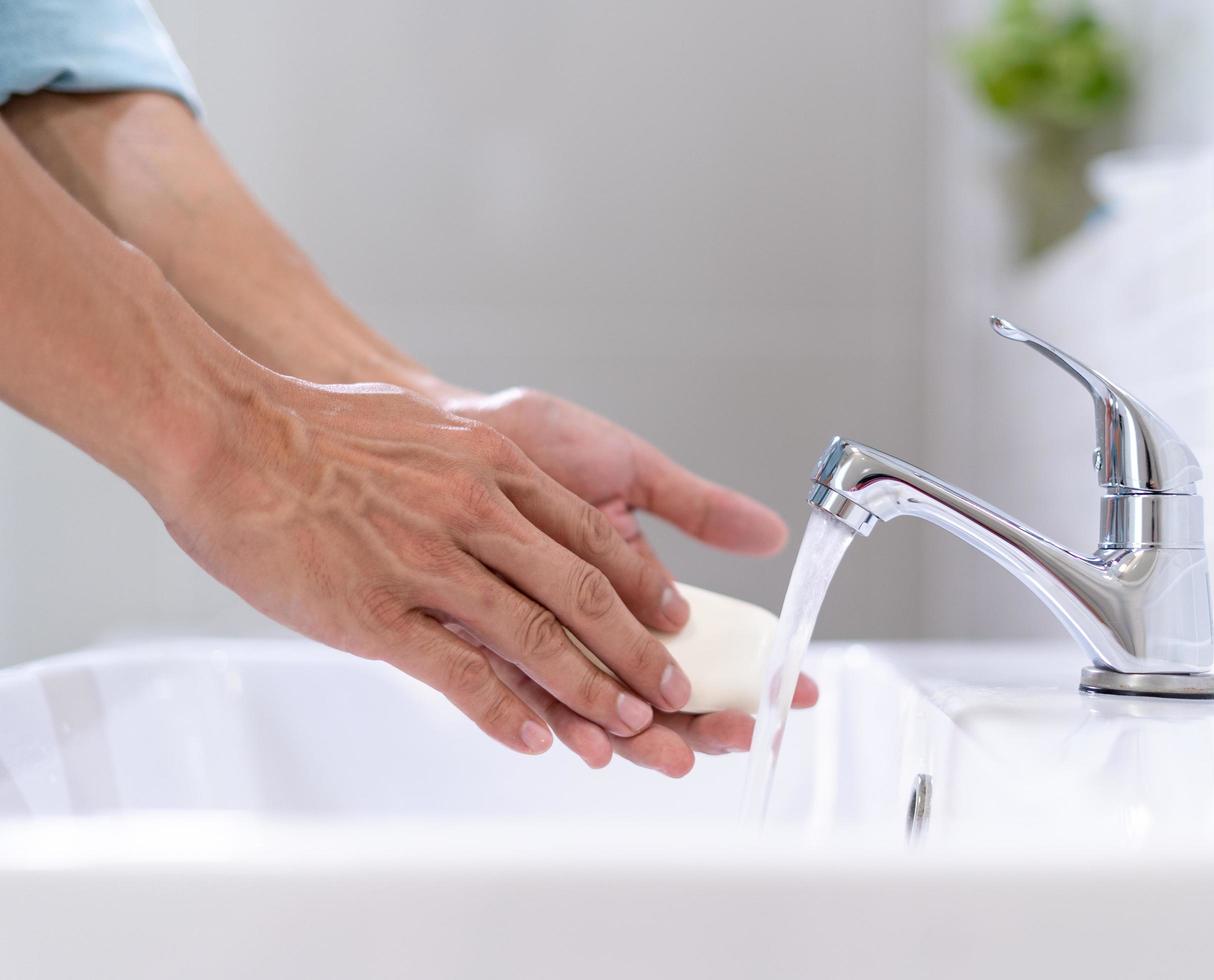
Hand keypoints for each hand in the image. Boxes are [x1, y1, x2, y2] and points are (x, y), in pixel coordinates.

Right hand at [158, 376, 701, 757]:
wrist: (227, 431)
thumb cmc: (318, 430)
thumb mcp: (427, 431)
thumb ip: (479, 466)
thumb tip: (510, 493)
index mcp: (492, 466)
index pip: (591, 538)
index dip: (641, 588)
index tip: (673, 620)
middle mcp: (475, 511)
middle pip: (582, 594)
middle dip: (639, 651)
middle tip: (675, 692)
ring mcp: (427, 563)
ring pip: (536, 638)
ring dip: (591, 692)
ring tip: (629, 729)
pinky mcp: (375, 612)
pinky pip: (459, 672)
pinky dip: (505, 711)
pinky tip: (537, 739)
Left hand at [431, 385, 818, 775]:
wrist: (443, 420)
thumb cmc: (532, 437)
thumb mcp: (629, 469)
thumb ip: (695, 508)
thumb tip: (772, 534)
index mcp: (629, 588)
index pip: (698, 648)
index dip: (748, 673)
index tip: (793, 690)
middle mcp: (587, 623)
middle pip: (653, 692)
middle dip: (700, 721)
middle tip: (738, 732)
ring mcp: (538, 636)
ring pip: (598, 705)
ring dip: (639, 737)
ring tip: (674, 755)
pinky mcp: (482, 641)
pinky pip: (523, 694)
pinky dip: (561, 721)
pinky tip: (589, 740)